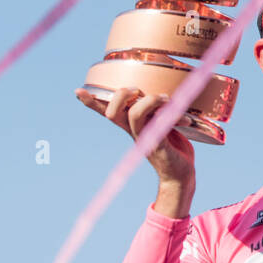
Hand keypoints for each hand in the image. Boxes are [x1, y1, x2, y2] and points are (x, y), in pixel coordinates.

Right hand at [75, 86, 195, 188]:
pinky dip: (171, 114)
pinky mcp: (158, 145)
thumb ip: (160, 110)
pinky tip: (184, 117)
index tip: (78, 91)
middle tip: (137, 90)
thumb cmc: (173, 146)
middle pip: (113, 113)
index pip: (107, 112)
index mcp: (131, 125)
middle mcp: (134, 131)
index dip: (92, 102)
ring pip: (135, 114)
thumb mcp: (164, 123)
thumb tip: (166, 89)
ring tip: (165, 98)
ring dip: (150, 100)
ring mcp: (144, 139)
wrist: (181, 173)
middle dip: (121, 95)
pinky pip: (158, 126)